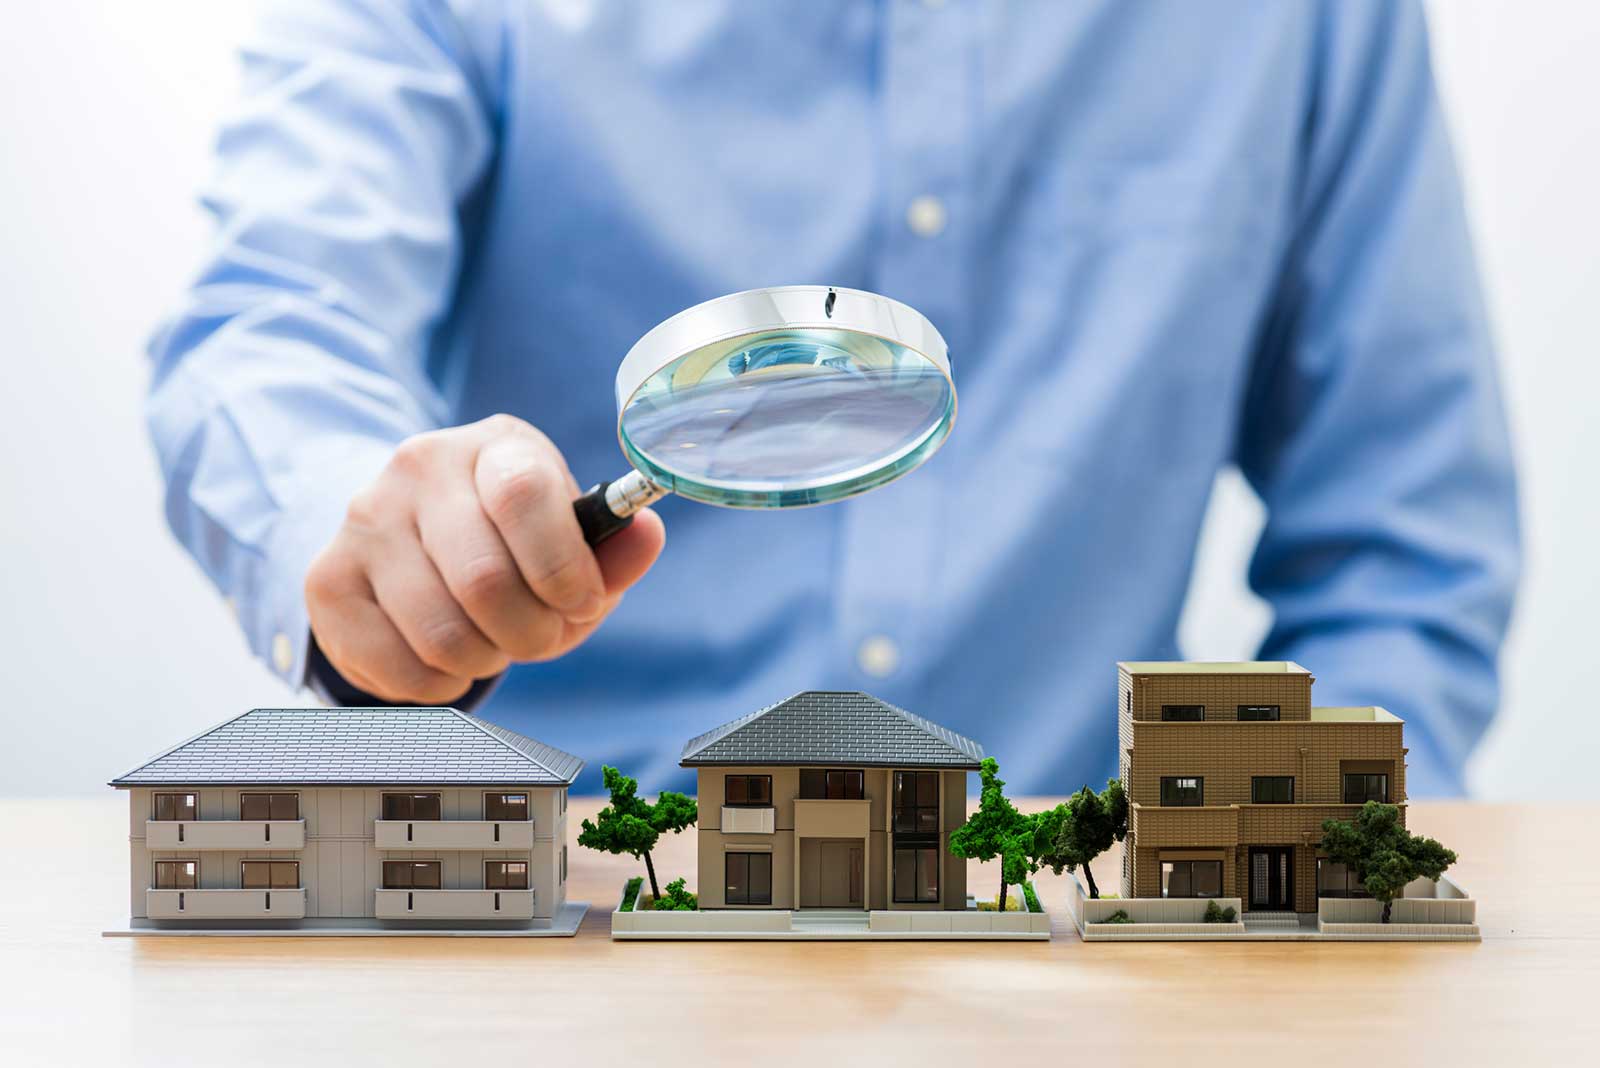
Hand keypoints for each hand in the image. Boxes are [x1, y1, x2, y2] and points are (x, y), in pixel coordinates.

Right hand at [305, 415, 664, 703]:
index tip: (581, 602)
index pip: (523, 496)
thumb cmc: (510, 542)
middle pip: (484, 580)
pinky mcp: (327, 579)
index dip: (562, 568)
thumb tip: (646, 535)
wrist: (412, 537)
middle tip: (540, 638)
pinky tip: (445, 661)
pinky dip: (436, 685)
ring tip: (492, 644)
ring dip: (485, 661)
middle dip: (531, 634)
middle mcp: (419, 468)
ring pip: (440, 632)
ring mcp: (364, 520)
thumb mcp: (570, 537)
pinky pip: (395, 665)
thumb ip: (614, 548)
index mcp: (495, 447)